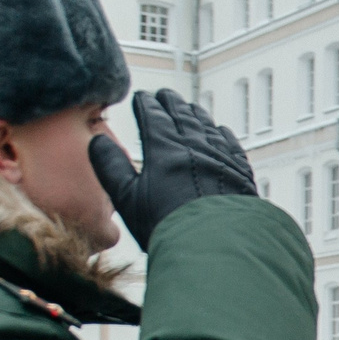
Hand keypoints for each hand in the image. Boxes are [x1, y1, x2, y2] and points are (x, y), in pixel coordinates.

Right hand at [88, 88, 256, 248]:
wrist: (217, 245)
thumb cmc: (166, 225)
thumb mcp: (127, 198)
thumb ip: (111, 167)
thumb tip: (98, 141)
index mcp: (164, 149)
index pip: (153, 116)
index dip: (146, 104)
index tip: (141, 97)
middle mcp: (195, 146)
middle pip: (182, 116)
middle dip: (171, 103)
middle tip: (165, 94)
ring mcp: (221, 158)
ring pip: (207, 127)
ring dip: (197, 115)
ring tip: (191, 108)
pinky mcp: (240, 173)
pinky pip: (231, 145)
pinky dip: (223, 134)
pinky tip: (221, 131)